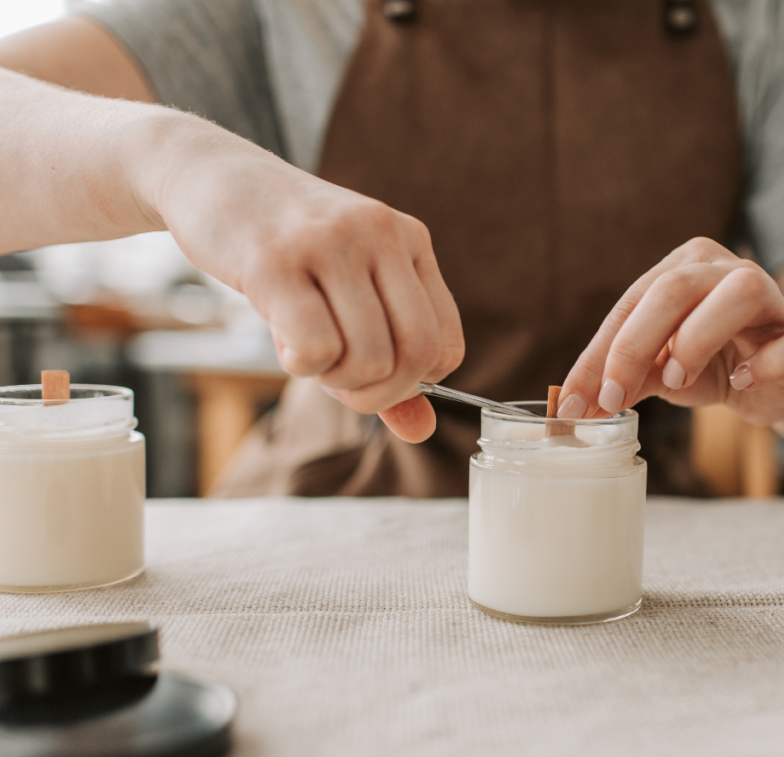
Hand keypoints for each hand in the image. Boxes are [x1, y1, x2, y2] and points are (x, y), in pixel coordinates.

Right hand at [152, 127, 463, 441]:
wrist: (212, 175)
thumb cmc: (288, 246)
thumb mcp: (350, 290)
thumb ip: (389, 362)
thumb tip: (423, 431)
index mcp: (411, 241)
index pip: (447, 345)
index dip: (411, 384)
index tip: (372, 376)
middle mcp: (381, 236)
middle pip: (415, 357)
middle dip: (376, 393)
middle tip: (337, 378)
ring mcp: (331, 244)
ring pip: (368, 358)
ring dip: (332, 377)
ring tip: (304, 346)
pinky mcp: (275, 260)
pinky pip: (315, 348)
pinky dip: (300, 365)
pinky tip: (282, 339)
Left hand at [557, 237, 783, 426]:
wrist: (779, 381)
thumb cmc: (710, 366)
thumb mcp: (659, 372)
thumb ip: (625, 379)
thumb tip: (578, 404)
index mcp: (683, 269)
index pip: (632, 304)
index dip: (600, 354)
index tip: (576, 402)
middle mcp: (726, 270)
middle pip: (675, 287)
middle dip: (635, 345)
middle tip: (614, 396)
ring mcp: (775, 297)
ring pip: (742, 291)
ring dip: (698, 338)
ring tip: (678, 381)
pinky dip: (767, 363)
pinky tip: (743, 381)